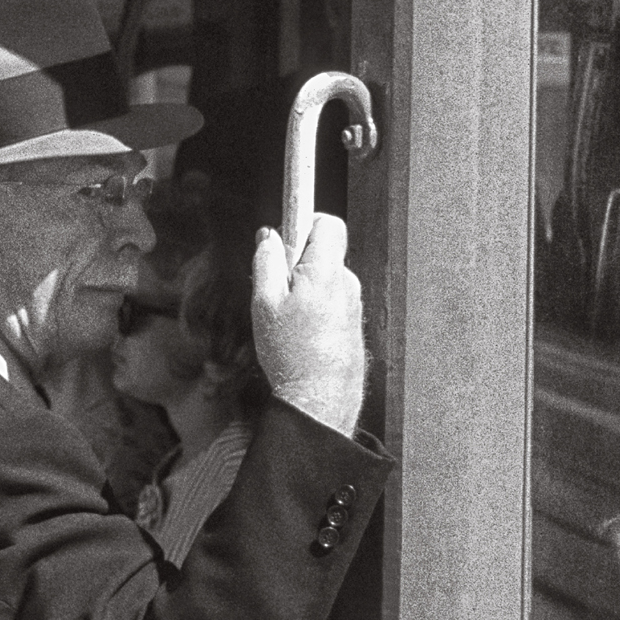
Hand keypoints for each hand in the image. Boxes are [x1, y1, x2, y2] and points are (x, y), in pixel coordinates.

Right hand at [252, 214, 366, 434]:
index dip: (308, 221)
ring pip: (327, 280)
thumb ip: (267, 263)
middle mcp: (347, 284)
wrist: (320, 398)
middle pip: (325, 252)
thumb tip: (269, 236)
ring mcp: (354, 304)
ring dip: (307, 288)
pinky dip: (316, 308)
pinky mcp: (354, 322)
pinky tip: (301, 333)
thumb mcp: (264, 303)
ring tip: (288, 319)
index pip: (330, 223)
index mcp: (327, 272)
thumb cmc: (292, 354)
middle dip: (300, 260)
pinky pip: (333, 302)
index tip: (289, 232)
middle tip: (278, 287)